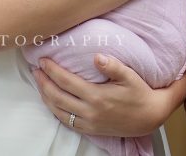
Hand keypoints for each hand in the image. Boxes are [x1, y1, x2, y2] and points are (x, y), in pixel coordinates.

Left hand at [34, 55, 181, 136]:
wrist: (149, 117)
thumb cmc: (139, 93)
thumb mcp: (130, 76)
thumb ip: (113, 66)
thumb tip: (97, 56)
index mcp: (97, 96)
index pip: (66, 82)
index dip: (52, 70)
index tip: (43, 60)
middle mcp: (89, 111)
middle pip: (57, 97)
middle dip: (43, 82)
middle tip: (36, 70)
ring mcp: (88, 122)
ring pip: (58, 111)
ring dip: (46, 96)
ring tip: (40, 83)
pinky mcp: (90, 129)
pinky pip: (66, 121)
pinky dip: (55, 110)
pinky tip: (52, 102)